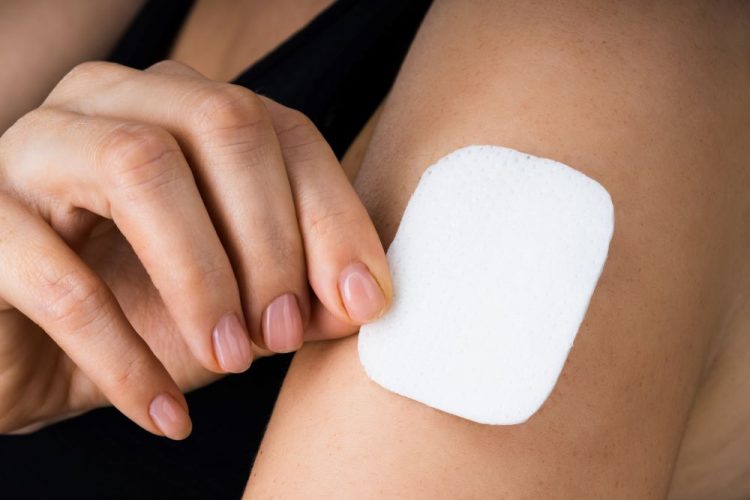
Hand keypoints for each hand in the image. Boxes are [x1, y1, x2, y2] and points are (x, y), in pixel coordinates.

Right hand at [0, 60, 390, 438]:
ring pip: (142, 167)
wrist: (22, 352)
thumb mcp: (233, 301)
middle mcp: (110, 101)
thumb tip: (363, 300)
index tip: (362, 301)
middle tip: (283, 333)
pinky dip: (127, 359)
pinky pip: (62, 280)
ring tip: (233, 360)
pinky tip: (166, 413)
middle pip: (223, 122)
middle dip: (271, 240)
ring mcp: (34, 147)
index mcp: (179, 107)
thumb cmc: (135, 310)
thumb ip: (300, 289)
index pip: (282, 128)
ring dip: (205, 280)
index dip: (332, 214)